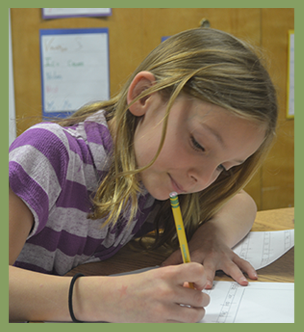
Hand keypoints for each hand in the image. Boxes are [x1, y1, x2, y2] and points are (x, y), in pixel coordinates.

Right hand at [82, 263, 209, 322]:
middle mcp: (166, 291)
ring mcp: (163, 310)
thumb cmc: (136, 285)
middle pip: (199, 297)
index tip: (200, 282)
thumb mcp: (156, 274)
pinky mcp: (160, 325)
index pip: (196, 270)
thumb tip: (195, 285)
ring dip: (198, 313)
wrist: (114, 298)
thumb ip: (176, 278)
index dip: (202, 277)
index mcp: (166, 274)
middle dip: (203, 299)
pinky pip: (182, 326)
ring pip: (195, 315)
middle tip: (200, 298)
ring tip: (193, 310)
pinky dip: (185, 323)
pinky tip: (180, 318)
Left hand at [161, 227, 257, 288]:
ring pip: (229, 265)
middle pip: (208, 267)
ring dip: (235, 273)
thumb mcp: (185, 249)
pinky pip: (241, 262)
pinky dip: (248, 269)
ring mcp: (222, 256)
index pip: (190, 266)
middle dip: (208, 276)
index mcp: (196, 254)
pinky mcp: (231, 256)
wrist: (213, 230)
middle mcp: (209, 255)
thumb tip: (158, 269)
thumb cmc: (197, 243)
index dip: (187, 275)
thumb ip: (173, 260)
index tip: (186, 285)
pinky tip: (253, 276)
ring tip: (242, 282)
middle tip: (208, 285)